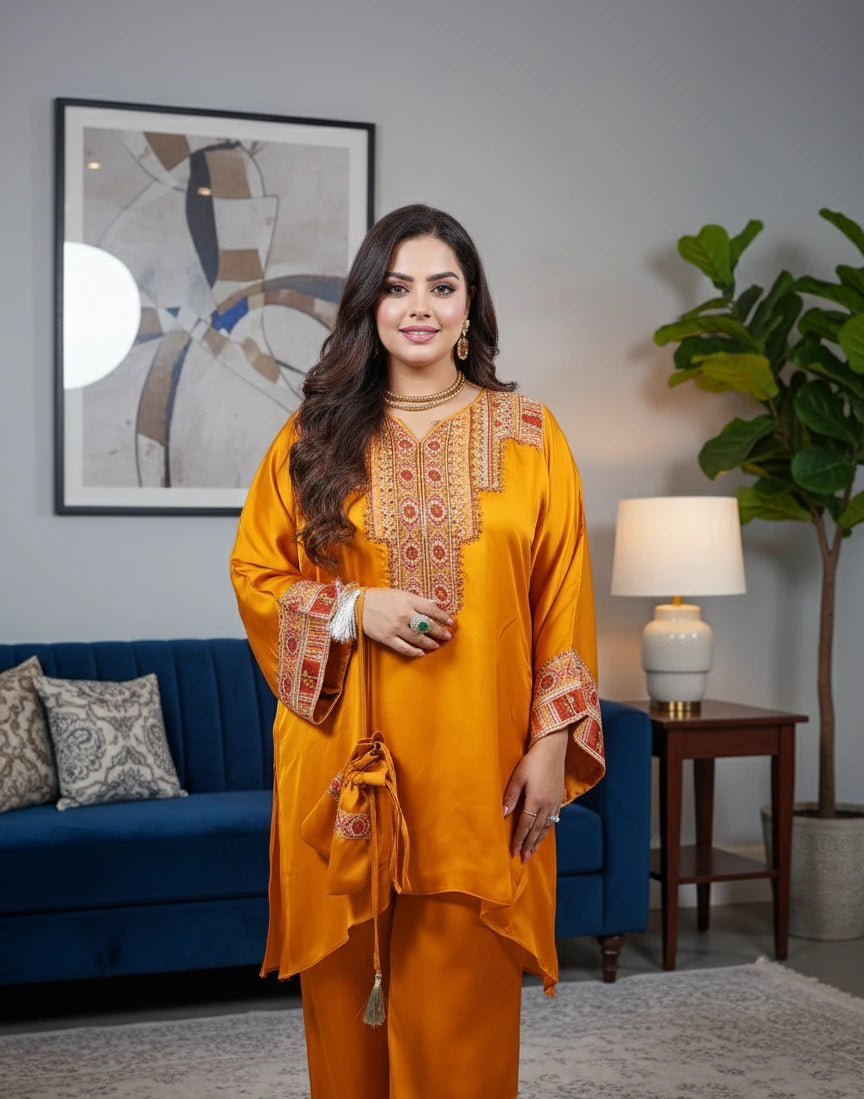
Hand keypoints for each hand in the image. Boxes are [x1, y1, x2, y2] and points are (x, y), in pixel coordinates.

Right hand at [362, 587, 453, 657]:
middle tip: (447, 636)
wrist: (358, 605)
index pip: (431, 610)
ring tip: (436, 645)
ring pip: (418, 638)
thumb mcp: (401, 594)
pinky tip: (422, 652)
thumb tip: (435, 605)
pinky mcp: (387, 638)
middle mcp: (404, 614)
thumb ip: (418, 600)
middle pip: (427, 625)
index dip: (443, 617)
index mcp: (408, 601)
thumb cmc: (381, 598)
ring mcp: (396, 627)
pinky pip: (404, 647)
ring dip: (430, 643)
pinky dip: (414, 651)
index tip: (451, 622)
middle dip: (439, 632)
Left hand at [503, 730, 566, 861]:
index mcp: (536, 800)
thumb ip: (510, 796)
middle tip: (522, 858)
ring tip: (531, 852)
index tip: (513, 852)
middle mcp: (547, 805)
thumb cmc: (533, 760)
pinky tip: (542, 834)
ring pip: (546, 827)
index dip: (519, 839)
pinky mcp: (559, 798)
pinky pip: (553, 820)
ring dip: (538, 841)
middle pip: (536, 831)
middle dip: (529, 846)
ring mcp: (555, 803)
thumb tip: (502, 814)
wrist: (553, 748)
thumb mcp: (518, 777)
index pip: (525, 826)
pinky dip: (546, 831)